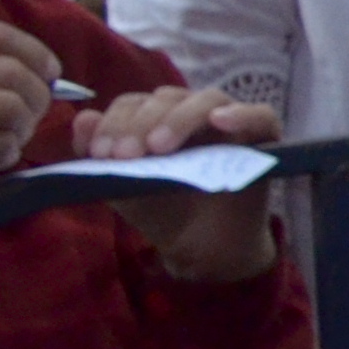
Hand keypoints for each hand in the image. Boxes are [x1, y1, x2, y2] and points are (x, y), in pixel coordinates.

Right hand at [0, 20, 55, 168]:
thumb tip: (49, 74)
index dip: (34, 54)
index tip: (52, 71)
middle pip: (13, 74)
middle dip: (36, 96)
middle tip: (32, 114)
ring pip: (12, 107)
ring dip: (24, 126)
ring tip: (13, 135)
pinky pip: (1, 145)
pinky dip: (8, 152)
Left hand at [69, 88, 282, 284]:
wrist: (202, 251)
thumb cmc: (163, 213)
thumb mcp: (123, 187)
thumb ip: (100, 158)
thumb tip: (83, 120)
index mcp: (159, 119)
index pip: (135, 102)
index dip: (115, 121)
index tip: (101, 153)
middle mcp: (193, 114)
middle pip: (167, 97)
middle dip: (142, 123)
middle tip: (127, 155)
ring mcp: (231, 123)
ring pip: (208, 99)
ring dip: (180, 118)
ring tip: (161, 147)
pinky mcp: (264, 138)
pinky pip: (260, 114)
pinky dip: (241, 114)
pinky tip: (220, 122)